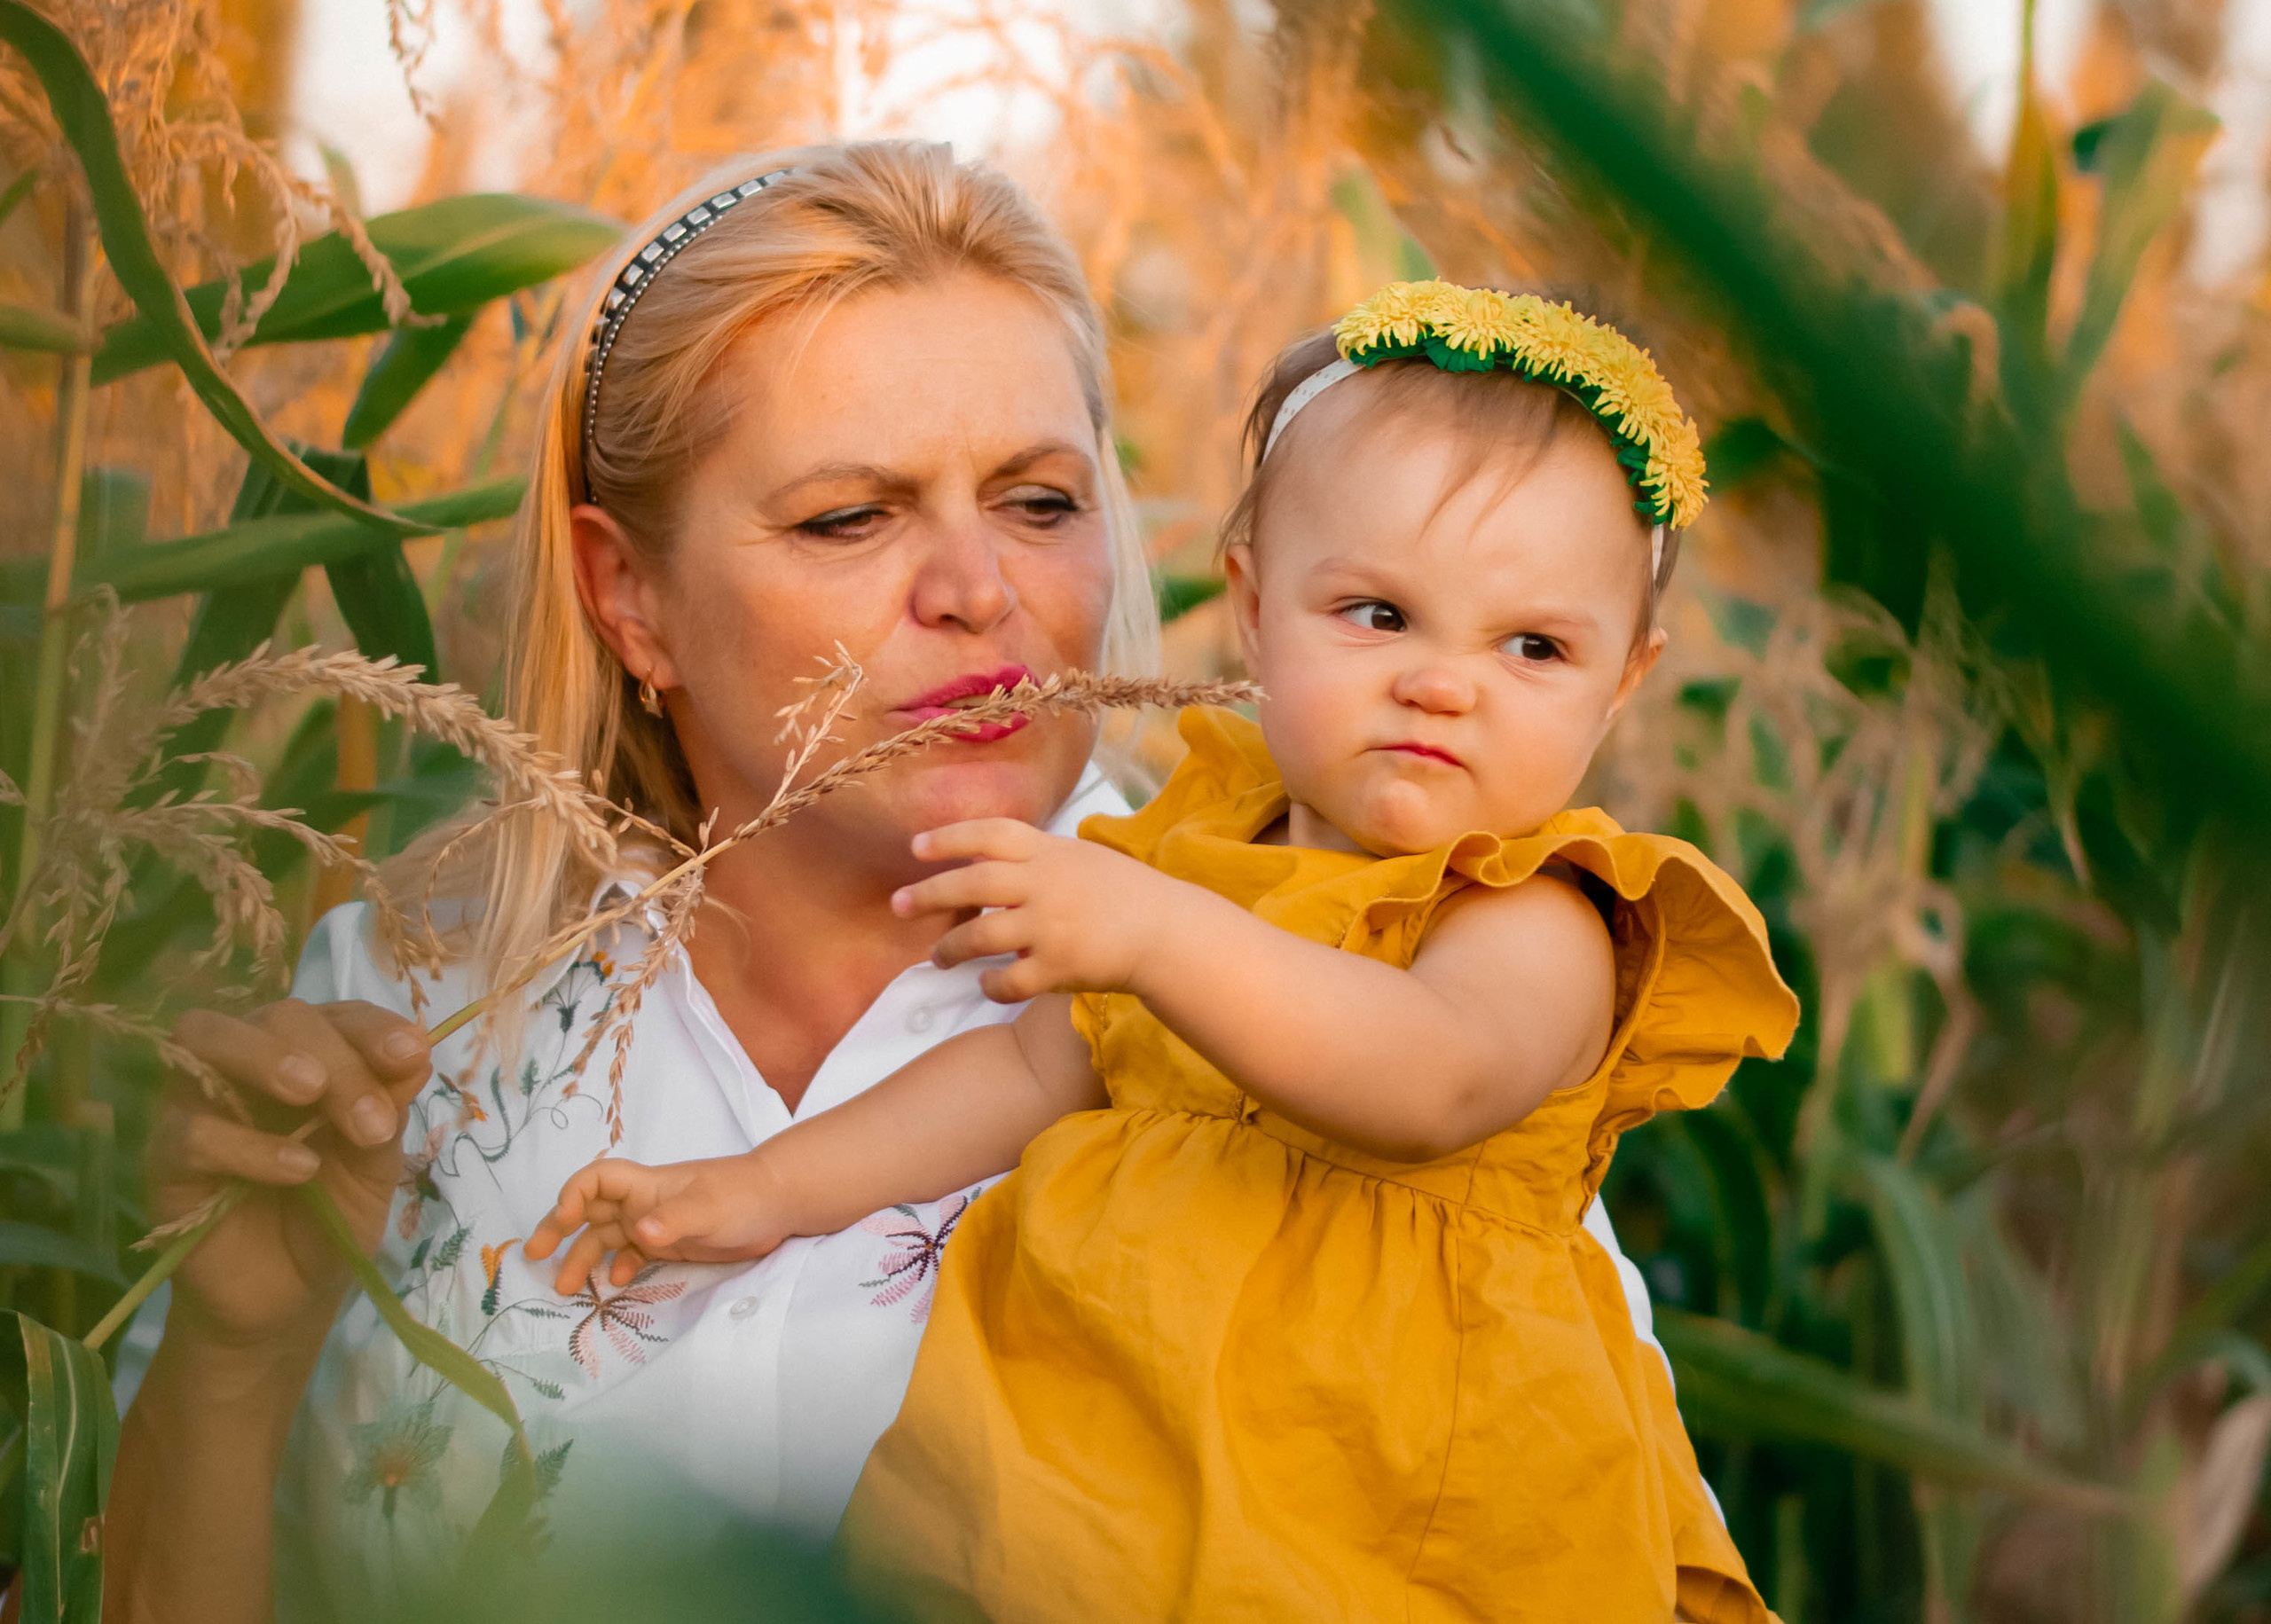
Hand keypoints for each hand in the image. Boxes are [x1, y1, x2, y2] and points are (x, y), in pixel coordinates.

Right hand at [151, 999, 432, 1353]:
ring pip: (205, 1039)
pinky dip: (247, 1144)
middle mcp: (247, 1063)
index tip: (410, 1055)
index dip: (373, 1027)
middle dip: (334, 1057)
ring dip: (266, 1058)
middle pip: (278, 1018)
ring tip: (313, 1093)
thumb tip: (416, 1050)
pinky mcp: (165, 1157)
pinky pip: (190, 1131)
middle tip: (370, 1118)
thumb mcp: (375, 1165)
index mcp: (309, 1055)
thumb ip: (387, 1107)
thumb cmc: (333, 1216)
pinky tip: (296, 1170)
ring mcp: (197, 1102)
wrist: (289, 1297)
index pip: (337, 1014)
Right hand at [524, 1152, 792, 1293]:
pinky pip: (632, 1255)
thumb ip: (675, 1219)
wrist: (779, 1203)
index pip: (596, 1180)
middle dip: (559, 1229)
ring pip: (606, 1238)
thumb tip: (641, 1232)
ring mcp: (655, 1224)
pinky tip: (616, 1284)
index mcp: (647, 1186)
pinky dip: (619, 1268)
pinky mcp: (670, 1245)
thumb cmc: (744, 1195)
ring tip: (565, 1287)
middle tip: (534, 1255)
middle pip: (589, 1212)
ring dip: (583, 1258)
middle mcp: (643, 1203)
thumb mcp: (710, 1208)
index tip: (563, 1220)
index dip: (572, 1196)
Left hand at [891, 819, 1181, 1001]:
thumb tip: (985, 861)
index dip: (949, 838)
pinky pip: (1009, 981)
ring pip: (982, 935)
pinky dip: (991, 985)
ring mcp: (1051, 926)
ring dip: (951, 948)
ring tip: (935, 958)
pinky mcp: (1059, 967)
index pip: (990, 833)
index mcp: (1051, 851)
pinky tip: (986, 984)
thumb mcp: (1081, 857)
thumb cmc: (1124, 893)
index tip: (916, 848)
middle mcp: (1046, 884)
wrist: (1168, 932)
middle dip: (929, 893)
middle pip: (973, 882)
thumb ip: (1037, 857)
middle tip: (896, 905)